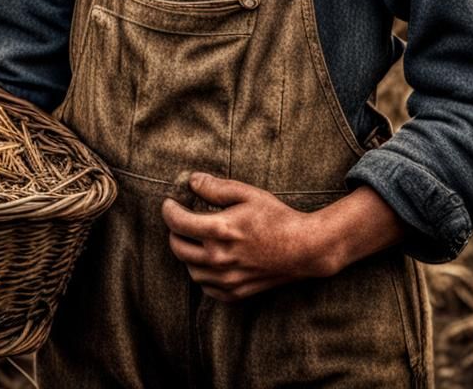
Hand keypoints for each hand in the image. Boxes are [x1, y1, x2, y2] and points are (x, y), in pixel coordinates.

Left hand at [160, 171, 341, 301]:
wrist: (303, 249)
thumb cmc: (276, 217)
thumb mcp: (247, 194)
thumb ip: (216, 188)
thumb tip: (191, 181)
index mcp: (220, 230)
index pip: (177, 222)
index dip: (168, 210)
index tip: (170, 203)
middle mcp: (219, 258)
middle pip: (177, 247)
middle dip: (174, 230)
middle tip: (182, 220)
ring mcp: (226, 279)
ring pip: (189, 269)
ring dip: (187, 252)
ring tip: (197, 238)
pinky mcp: (235, 292)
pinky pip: (206, 287)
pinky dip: (202, 273)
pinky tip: (211, 259)